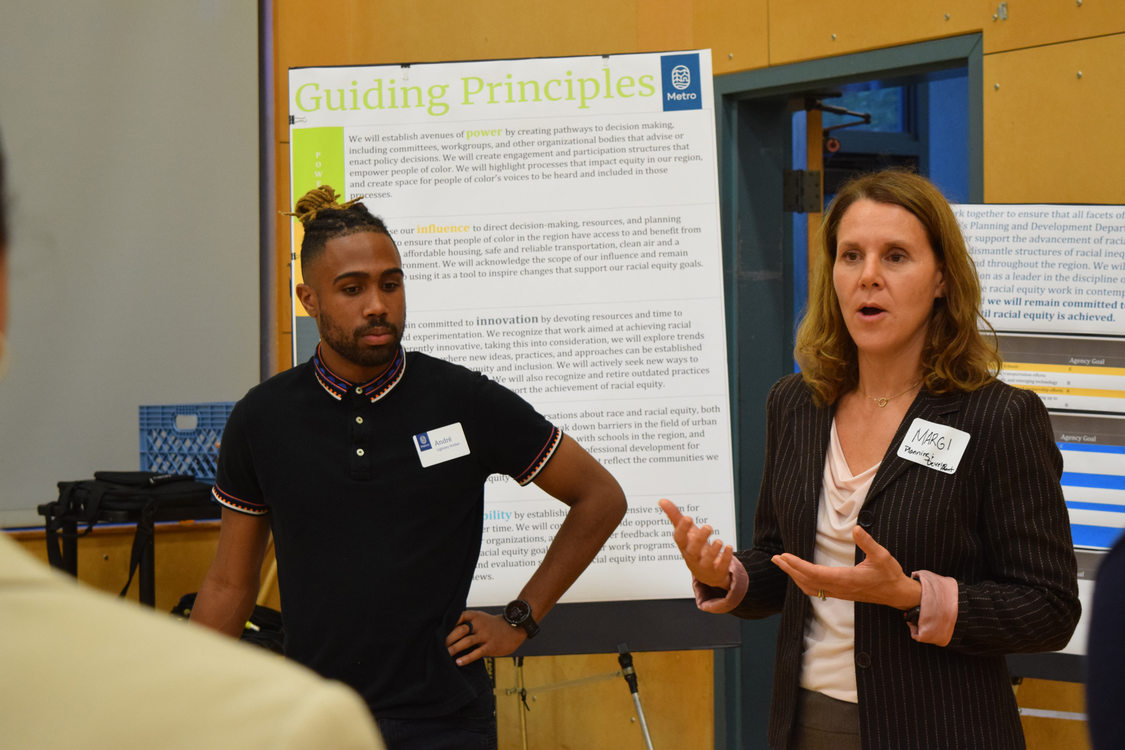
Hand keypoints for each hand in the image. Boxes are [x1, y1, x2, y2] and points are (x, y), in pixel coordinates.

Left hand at [445, 611, 526, 666]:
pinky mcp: (490, 647)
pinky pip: (477, 653)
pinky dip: (467, 658)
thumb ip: (465, 622)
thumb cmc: (491, 625)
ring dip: (455, 648)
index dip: (447, 625)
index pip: (457, 618)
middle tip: (437, 646)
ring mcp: (485, 635)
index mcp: (474, 616)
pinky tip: (458, 662)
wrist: (513, 629)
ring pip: (467, 641)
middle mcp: (479, 624)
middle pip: (460, 630)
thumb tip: (445, 631)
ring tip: (445, 654)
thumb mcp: (479, 618)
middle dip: (448, 638)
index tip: (436, 632)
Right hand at [659, 498, 732, 588]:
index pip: (679, 538)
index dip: (682, 529)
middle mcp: (693, 556)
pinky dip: (726, 557)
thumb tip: (662, 500)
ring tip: (719, 541)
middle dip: (700, 539)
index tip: (688, 518)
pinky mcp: (718, 570)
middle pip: (693, 551)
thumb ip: (674, 516)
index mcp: (684, 545)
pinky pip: (721, 566)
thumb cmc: (693, 546)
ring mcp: (705, 565)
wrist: (705, 573)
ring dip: (713, 551)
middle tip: (708, 526)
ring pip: (707, 560)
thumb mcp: (685, 532)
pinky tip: (729, 547)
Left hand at [771, 526, 920, 609]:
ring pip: (810, 587)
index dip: (798, 565)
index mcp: (846, 579)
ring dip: (794, 575)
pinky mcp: (840, 593)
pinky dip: (803, 582)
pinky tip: (798, 576)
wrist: (897, 594)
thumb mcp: (882, 556)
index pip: (815, 573)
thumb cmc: (889, 574)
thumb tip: (856, 528)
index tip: (785, 556)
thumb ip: (868, 543)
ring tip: (782, 564)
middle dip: (790, 569)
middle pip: (807, 580)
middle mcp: (839, 588)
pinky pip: (816, 590)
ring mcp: (838, 592)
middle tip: (776, 558)